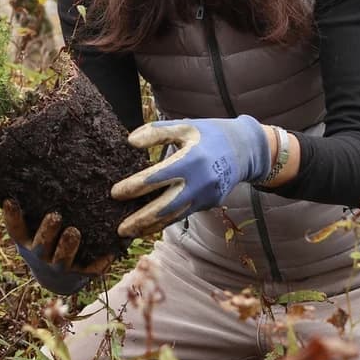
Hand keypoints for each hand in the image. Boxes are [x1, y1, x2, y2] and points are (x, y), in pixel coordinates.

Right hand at [2, 199, 112, 295]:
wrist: (57, 278)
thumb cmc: (45, 240)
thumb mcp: (33, 228)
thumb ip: (33, 207)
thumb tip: (29, 165)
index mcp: (27, 242)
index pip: (16, 230)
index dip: (12, 217)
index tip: (10, 200)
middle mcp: (41, 256)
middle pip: (41, 246)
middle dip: (47, 233)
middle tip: (55, 216)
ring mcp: (60, 267)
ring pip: (63, 260)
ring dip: (68, 247)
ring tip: (74, 232)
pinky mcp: (81, 274)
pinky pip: (91, 270)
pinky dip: (100, 262)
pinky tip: (110, 251)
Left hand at [111, 116, 270, 237]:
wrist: (244, 150)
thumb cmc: (208, 134)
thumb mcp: (185, 126)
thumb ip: (157, 132)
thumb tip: (130, 142)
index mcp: (191, 159)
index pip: (157, 178)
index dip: (135, 187)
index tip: (114, 193)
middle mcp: (199, 182)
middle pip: (165, 206)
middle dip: (141, 219)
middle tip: (119, 229)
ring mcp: (205, 196)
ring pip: (174, 216)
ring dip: (150, 227)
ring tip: (129, 233)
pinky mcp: (208, 204)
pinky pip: (182, 214)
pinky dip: (163, 221)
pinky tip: (147, 225)